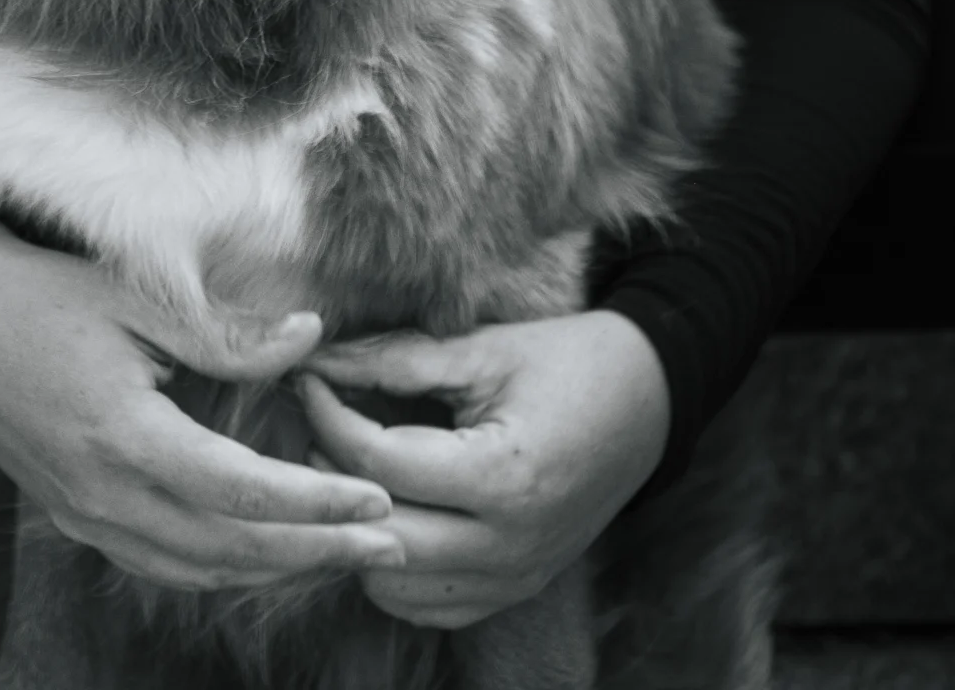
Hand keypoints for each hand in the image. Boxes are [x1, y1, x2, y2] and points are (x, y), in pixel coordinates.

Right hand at [0, 212, 404, 591]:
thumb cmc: (46, 288)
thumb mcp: (136, 294)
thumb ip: (225, 331)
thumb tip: (310, 336)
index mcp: (122, 434)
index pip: (238, 491)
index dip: (314, 504)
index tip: (375, 498)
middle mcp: (102, 492)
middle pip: (227, 549)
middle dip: (315, 551)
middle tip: (390, 543)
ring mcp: (83, 513)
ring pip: (195, 569)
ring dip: (275, 568)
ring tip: (343, 553)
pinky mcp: (74, 515)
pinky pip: (160, 563)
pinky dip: (221, 567)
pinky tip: (263, 550)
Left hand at [298, 309, 669, 628]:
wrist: (647, 402)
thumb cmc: (568, 363)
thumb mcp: (485, 349)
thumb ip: (397, 360)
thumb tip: (316, 360)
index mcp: (504, 477)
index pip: (380, 464)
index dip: (329, 416)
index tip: (307, 379)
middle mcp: (509, 545)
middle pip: (378, 535)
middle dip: (332, 477)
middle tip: (320, 423)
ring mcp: (514, 577)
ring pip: (394, 586)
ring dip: (359, 530)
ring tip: (352, 467)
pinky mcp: (515, 589)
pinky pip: (429, 606)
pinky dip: (394, 567)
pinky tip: (391, 508)